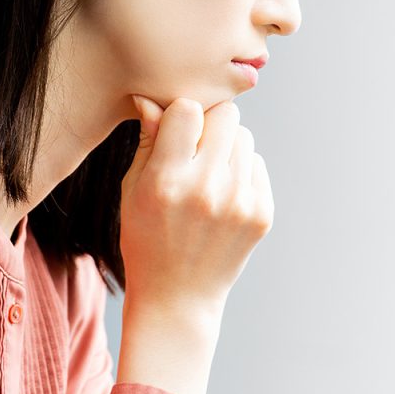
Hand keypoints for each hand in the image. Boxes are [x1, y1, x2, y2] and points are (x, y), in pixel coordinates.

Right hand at [114, 96, 273, 393]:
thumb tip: (152, 97)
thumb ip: (148, 142)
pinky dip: (241, 172)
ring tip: (207, 176)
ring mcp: (240, 203)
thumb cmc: (146, 238)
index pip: (187, 109)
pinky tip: (222, 197)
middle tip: (195, 146)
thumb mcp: (132, 191)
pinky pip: (256, 164)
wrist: (178, 297)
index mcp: (167, 182)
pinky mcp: (262, 214)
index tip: (174, 129)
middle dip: (209, 123)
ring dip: (226, 147)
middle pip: (226, 116)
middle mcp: (207, 190)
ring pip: (244, 138)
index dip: (180, 113)